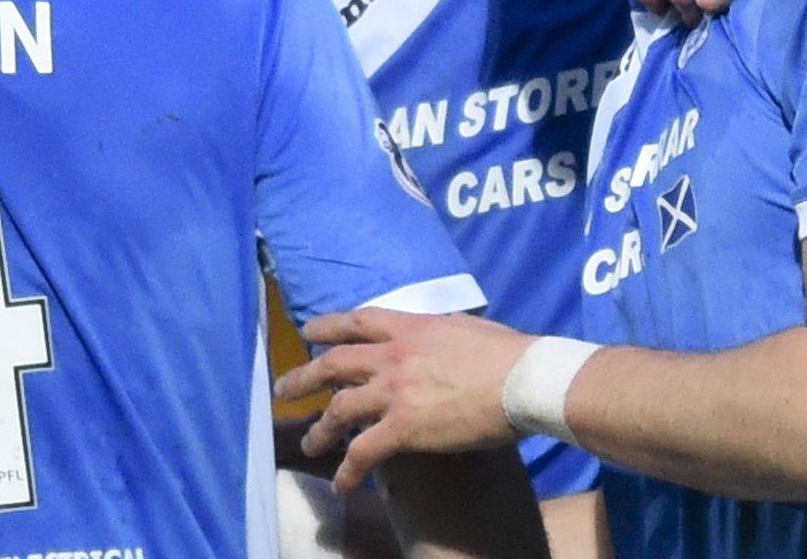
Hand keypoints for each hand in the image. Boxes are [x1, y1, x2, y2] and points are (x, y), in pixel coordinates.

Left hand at [273, 309, 534, 492]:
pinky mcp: (403, 428)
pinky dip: (347, 470)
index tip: (309, 332)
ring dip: (319, 429)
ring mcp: (394, 392)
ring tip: (310, 443)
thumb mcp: (466, 327)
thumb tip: (437, 336)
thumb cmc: (508, 353)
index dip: (329, 326)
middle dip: (303, 378)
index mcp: (411, 327)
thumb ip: (440, 331)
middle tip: (283, 390)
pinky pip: (363, 452)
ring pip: (339, 409)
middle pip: (333, 363)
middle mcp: (393, 356)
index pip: (358, 321)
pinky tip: (341, 485)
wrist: (524, 379)